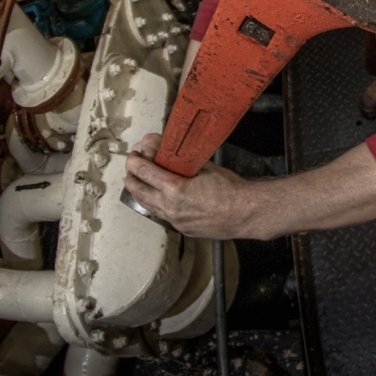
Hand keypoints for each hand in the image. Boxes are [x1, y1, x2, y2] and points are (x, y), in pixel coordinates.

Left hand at [124, 133, 253, 238]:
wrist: (245, 213)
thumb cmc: (230, 190)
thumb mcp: (206, 167)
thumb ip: (183, 159)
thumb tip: (167, 147)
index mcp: (175, 189)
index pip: (143, 172)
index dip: (134, 161)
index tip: (134, 154)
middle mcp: (170, 207)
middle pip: (137, 190)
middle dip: (131, 176)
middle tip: (134, 165)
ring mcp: (174, 220)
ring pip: (146, 204)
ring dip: (140, 190)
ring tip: (142, 179)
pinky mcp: (181, 228)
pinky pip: (160, 214)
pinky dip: (155, 202)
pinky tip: (160, 195)